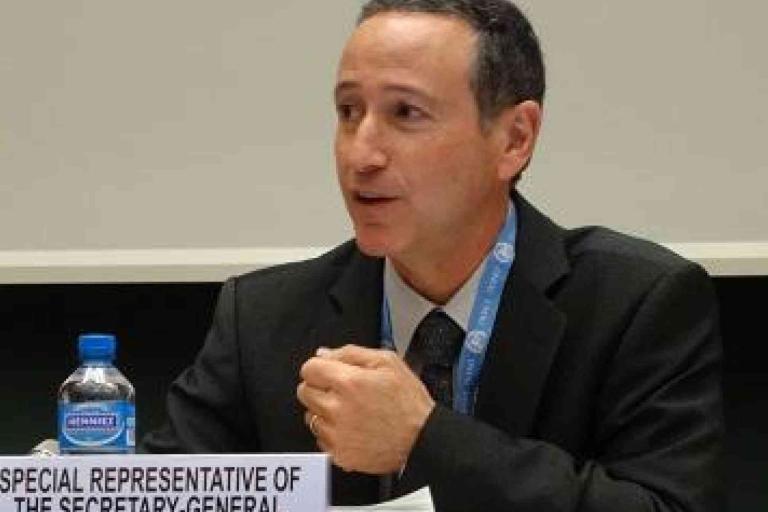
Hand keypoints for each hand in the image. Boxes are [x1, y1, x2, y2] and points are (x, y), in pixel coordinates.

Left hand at [297, 344, 434, 473]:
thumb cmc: (409, 402)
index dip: (320, 368)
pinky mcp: (339, 454)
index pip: (309, 369)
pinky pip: (320, 439)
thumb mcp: (387, 362)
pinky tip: (351, 428)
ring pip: (310, 416)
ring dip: (323, 411)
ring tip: (349, 411)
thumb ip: (351, 353)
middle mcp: (337, 409)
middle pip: (304, 392)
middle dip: (319, 388)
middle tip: (341, 391)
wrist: (422, 439)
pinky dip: (332, 433)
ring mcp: (336, 434)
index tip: (328, 372)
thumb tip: (324, 354)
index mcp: (348, 382)